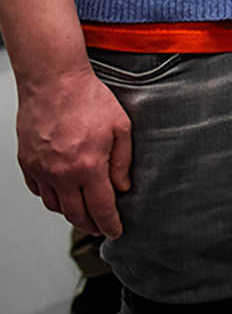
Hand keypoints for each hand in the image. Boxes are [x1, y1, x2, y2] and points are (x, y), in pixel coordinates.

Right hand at [17, 65, 130, 236]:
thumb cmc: (89, 99)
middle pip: (75, 214)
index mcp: (87, 166)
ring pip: (55, 205)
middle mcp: (61, 173)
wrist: (54, 81)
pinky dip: (51, 196)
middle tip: (101, 227)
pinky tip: (63, 192)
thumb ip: (122, 161)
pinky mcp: (26, 162)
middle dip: (90, 225)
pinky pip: (38, 190)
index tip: (116, 231)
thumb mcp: (121, 127)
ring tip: (84, 210)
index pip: (100, 208)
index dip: (110, 224)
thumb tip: (123, 187)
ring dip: (70, 212)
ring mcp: (40, 169)